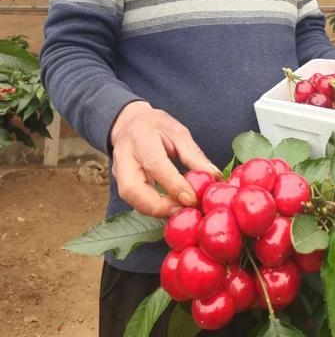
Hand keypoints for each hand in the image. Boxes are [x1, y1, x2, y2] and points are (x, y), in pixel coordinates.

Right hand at [110, 101, 220, 217]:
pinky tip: (172, 209)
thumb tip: (214, 177)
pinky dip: (154, 210)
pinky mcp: (121, 186)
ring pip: (132, 200)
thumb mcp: (178, 133)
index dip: (173, 184)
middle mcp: (124, 158)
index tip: (191, 198)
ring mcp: (118, 174)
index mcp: (141, 138)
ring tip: (181, 211)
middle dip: (158, 206)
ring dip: (157, 211)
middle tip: (184, 210)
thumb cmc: (156, 127)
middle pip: (133, 189)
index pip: (155, 164)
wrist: (129, 124)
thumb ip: (193, 156)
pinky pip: (135, 202)